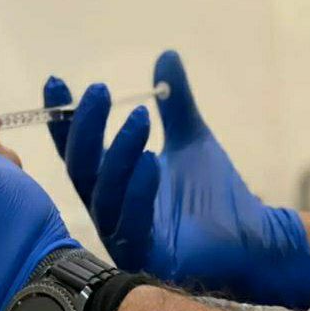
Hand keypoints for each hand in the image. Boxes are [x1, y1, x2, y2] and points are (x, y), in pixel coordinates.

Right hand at [44, 51, 309, 309]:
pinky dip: (139, 189)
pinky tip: (151, 161)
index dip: (65, 117)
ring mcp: (126, 234)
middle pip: (83, 168)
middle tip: (99, 90)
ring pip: (105, 193)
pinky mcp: (148, 256)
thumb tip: (167, 54)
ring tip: (141, 116)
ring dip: (119, 152)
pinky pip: (133, 222)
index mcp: (115, 182)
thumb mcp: (191, 137)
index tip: (56, 82)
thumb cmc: (215, 195)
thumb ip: (175, 102)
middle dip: (86, 127)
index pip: (80, 148)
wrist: (253, 237)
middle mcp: (111, 208)